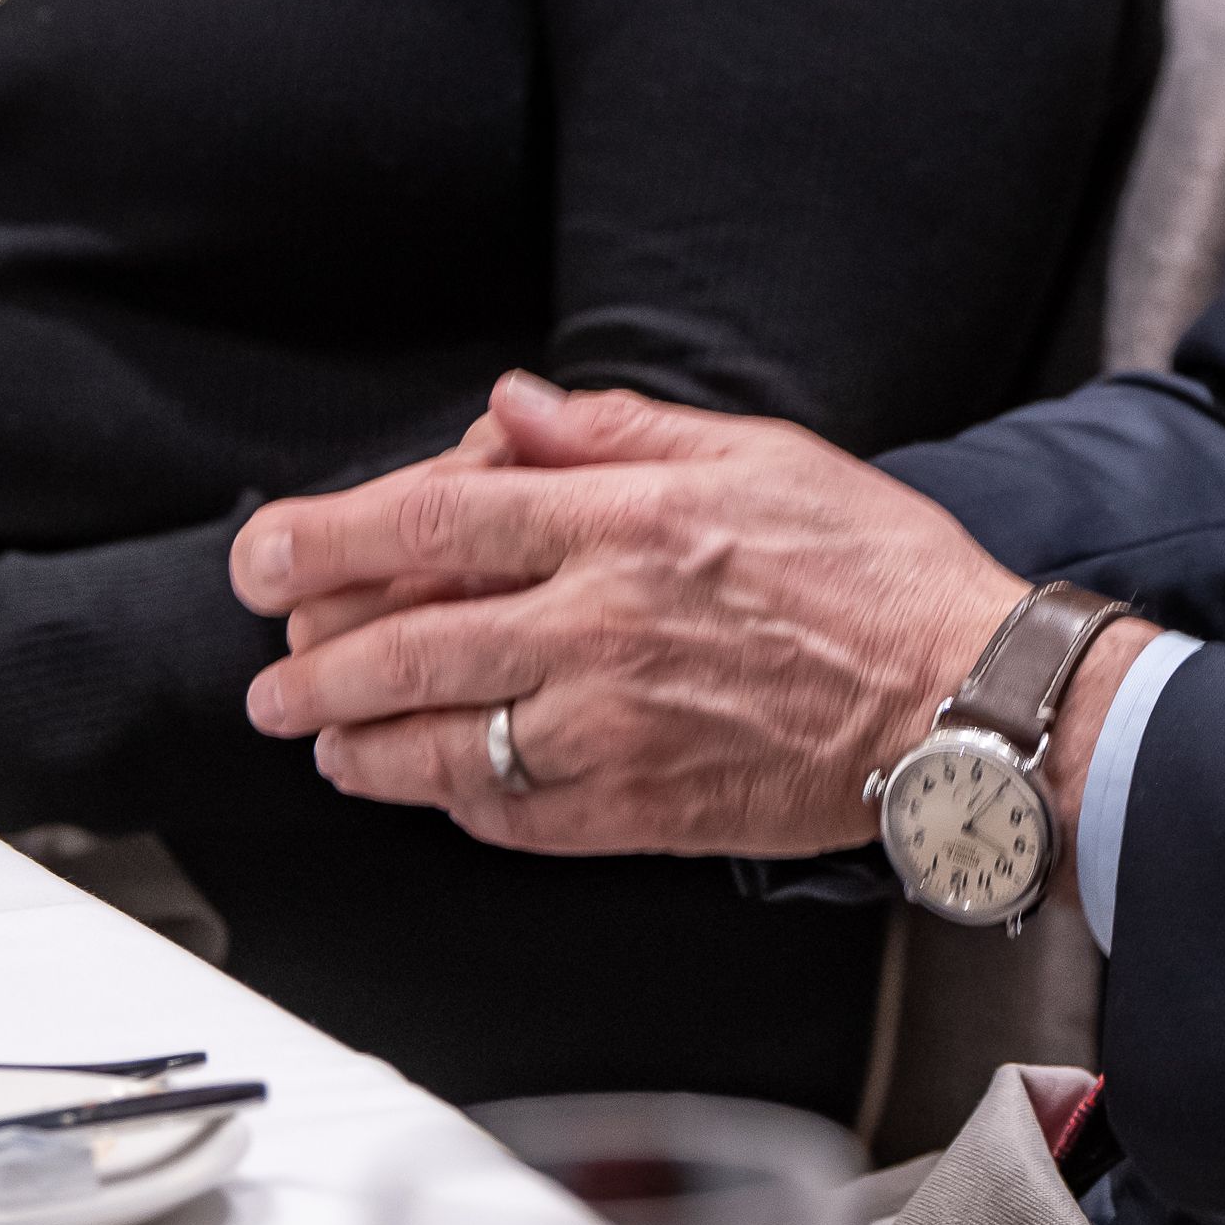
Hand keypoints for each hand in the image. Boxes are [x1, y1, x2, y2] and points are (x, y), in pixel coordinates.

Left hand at [229, 374, 1035, 856]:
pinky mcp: (633, 809)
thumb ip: (617, 429)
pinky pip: (507, 813)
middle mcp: (601, 624)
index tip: (269, 557)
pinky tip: (433, 784)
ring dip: (358, 742)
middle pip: (406, 641)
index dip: (327, 539)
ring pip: (437, 742)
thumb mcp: (757, 453)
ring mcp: (610, 727)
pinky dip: (451, 801)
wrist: (956, 698)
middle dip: (313, 662)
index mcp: (626, 522)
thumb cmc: (875, 572)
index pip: (433, 520)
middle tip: (275, 674)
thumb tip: (512, 411)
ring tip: (325, 736)